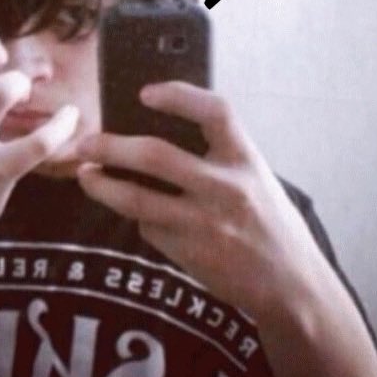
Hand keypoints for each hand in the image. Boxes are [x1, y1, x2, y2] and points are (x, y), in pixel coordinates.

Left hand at [77, 81, 330, 321]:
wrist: (291, 284)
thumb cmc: (269, 222)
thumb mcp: (254, 178)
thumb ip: (217, 157)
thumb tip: (155, 135)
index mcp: (246, 159)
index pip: (216, 112)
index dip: (179, 96)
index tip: (146, 93)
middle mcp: (226, 187)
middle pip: (156, 155)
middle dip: (111, 146)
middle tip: (86, 143)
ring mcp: (205, 222)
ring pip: (137, 198)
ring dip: (102, 184)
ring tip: (85, 174)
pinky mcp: (188, 251)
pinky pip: (148, 227)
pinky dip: (135, 215)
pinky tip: (132, 210)